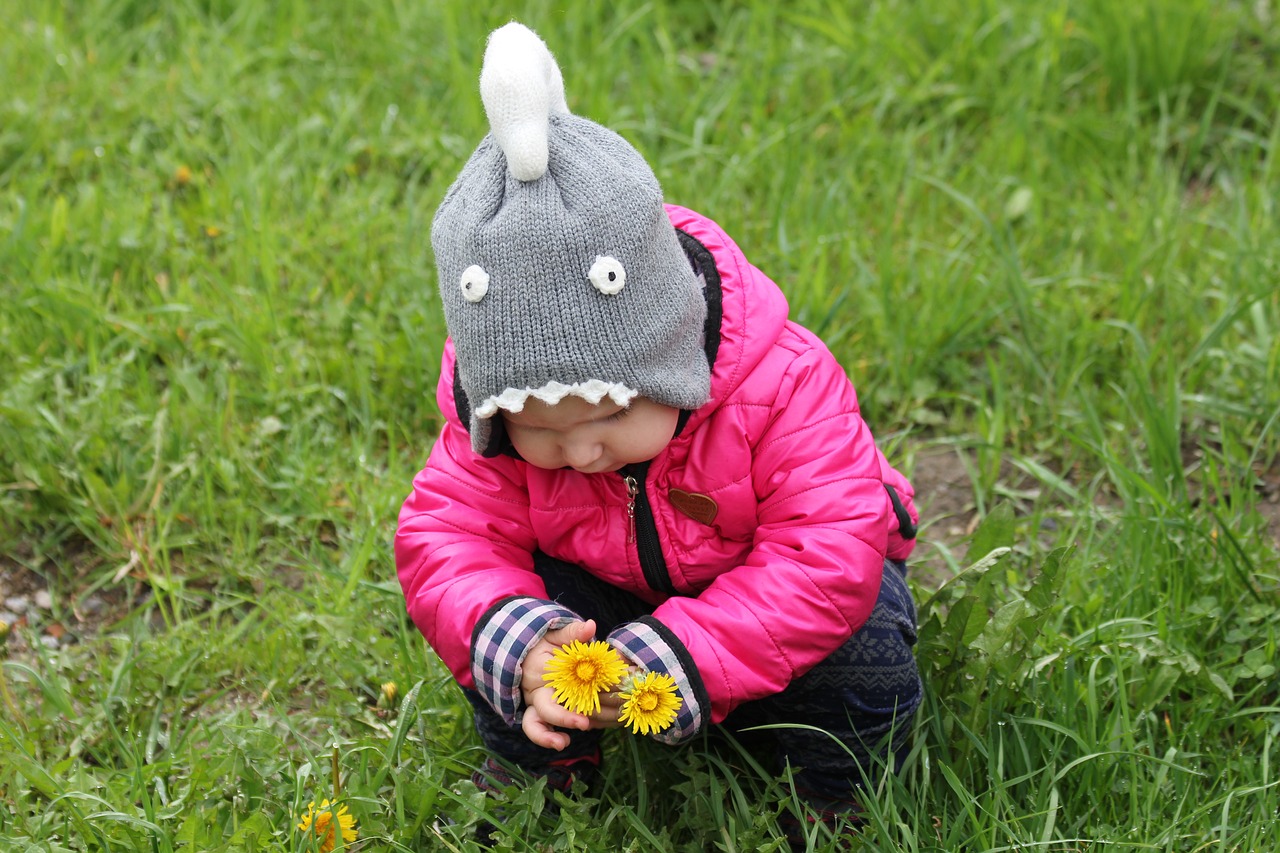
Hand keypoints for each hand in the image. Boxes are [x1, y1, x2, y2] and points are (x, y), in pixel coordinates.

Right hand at [519, 619, 602, 748]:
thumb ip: (572, 633)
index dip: (576, 683)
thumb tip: (590, 626)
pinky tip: (563, 742)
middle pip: (544, 707)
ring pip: (533, 723)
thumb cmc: (545, 643)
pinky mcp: (538, 713)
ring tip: (563, 743)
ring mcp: (534, 704)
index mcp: (540, 668)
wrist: (524, 654)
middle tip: (584, 724)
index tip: (594, 690)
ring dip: (547, 736)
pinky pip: (537, 728)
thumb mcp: (555, 634)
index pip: (556, 678)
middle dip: (563, 718)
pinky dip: (546, 737)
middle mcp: (534, 689)